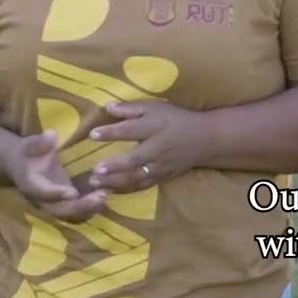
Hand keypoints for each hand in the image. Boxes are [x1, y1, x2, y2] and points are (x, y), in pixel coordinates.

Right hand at [4, 130, 107, 223]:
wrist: (21, 163)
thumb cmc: (26, 152)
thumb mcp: (29, 144)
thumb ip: (39, 142)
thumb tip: (51, 135)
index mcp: (30, 185)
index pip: (43, 193)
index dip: (56, 194)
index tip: (72, 193)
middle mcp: (42, 199)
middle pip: (60, 209)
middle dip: (80, 206)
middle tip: (100, 196)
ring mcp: (54, 203)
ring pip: (71, 212)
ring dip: (89, 207)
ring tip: (106, 195)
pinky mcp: (64, 202)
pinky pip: (78, 208)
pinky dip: (92, 205)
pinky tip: (108, 193)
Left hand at [85, 100, 206, 193]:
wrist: (205, 139)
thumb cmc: (176, 119)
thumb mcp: (156, 107)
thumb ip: (132, 108)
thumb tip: (108, 107)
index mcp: (155, 127)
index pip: (131, 129)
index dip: (112, 132)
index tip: (92, 134)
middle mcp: (157, 148)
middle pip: (134, 158)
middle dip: (115, 165)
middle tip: (95, 169)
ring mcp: (160, 165)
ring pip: (137, 176)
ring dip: (116, 181)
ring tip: (95, 183)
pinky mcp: (162, 177)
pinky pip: (143, 185)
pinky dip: (126, 189)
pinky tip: (110, 190)